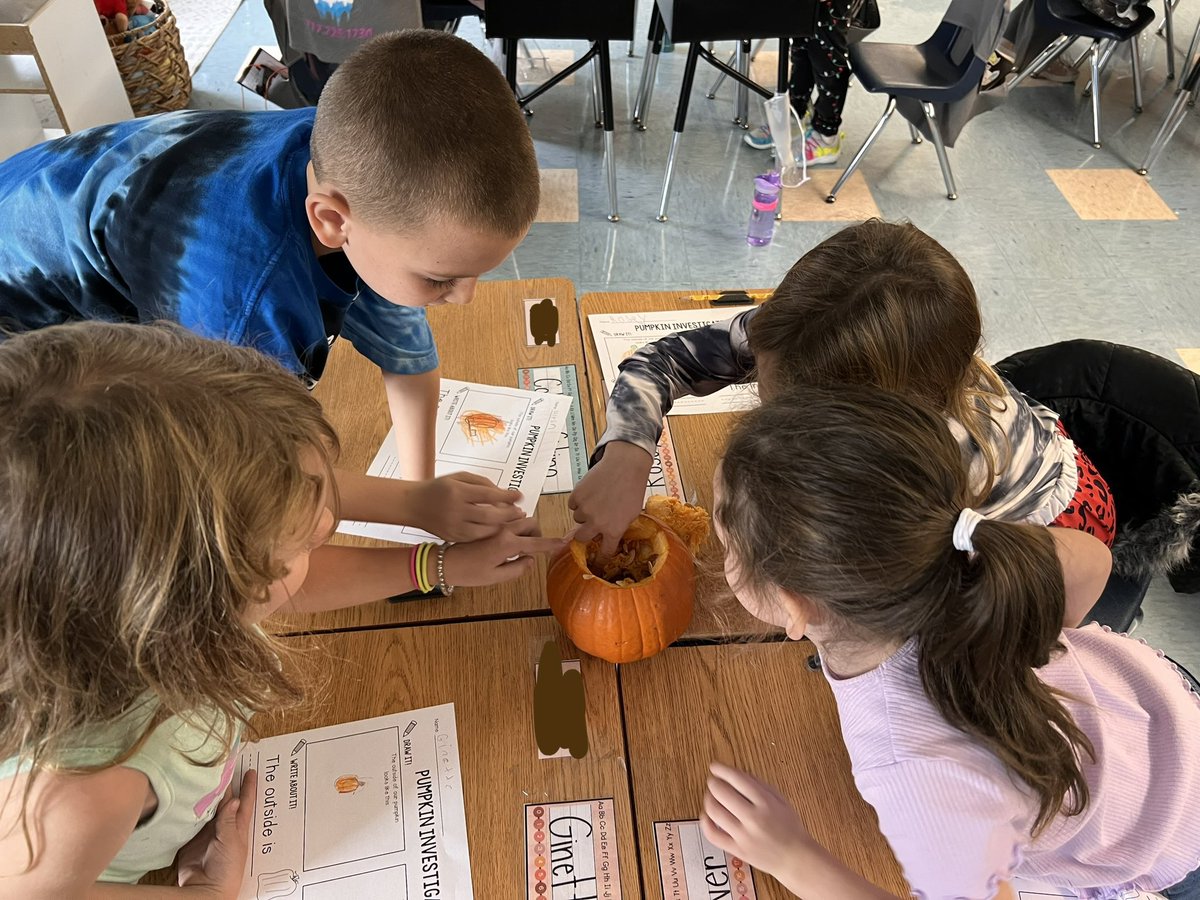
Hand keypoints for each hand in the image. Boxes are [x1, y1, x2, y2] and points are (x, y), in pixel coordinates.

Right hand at [177, 769, 255, 898]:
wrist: (205, 890)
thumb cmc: (227, 869)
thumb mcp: (231, 842)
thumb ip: (228, 821)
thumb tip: (234, 799)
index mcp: (237, 827)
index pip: (244, 802)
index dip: (247, 787)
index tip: (250, 771)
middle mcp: (222, 827)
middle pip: (223, 802)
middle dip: (224, 786)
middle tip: (222, 768)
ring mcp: (206, 833)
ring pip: (206, 809)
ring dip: (205, 796)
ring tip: (202, 778)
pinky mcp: (190, 840)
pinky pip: (189, 821)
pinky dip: (188, 811)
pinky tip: (185, 798)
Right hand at [409, 473, 524, 541]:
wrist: (414, 505)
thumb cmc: (440, 488)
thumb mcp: (459, 477)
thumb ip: (482, 484)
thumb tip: (505, 495)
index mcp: (458, 491)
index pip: (488, 494)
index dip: (507, 496)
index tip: (519, 496)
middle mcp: (456, 510)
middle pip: (490, 515)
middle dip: (509, 515)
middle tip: (520, 512)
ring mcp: (454, 526)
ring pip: (485, 530)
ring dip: (502, 527)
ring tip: (511, 521)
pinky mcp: (453, 537)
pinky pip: (477, 538)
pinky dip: (490, 535)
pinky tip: (497, 529)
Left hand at [441, 517, 567, 587]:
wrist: (444, 562)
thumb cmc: (469, 573)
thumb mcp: (495, 577)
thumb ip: (517, 569)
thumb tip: (530, 560)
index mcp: (507, 544)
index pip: (537, 542)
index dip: (551, 544)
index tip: (564, 543)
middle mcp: (503, 530)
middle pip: (531, 523)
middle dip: (536, 533)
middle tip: (531, 549)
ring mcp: (495, 524)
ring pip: (520, 518)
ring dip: (525, 529)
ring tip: (517, 545)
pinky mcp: (488, 523)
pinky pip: (508, 519)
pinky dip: (514, 525)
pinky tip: (506, 539)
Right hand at [569, 442, 652, 556]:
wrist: (625, 466)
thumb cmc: (633, 489)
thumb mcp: (632, 514)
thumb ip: (618, 527)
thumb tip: (609, 535)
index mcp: (613, 530)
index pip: (604, 552)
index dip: (601, 558)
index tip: (598, 560)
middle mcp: (597, 523)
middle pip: (581, 538)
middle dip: (584, 534)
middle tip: (589, 526)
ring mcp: (585, 509)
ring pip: (577, 518)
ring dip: (584, 513)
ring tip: (596, 500)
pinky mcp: (577, 495)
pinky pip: (573, 504)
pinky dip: (579, 500)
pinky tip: (590, 492)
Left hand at [701, 763, 814, 879]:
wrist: (795, 858)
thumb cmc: (789, 827)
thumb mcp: (781, 800)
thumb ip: (760, 785)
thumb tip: (736, 773)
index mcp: (766, 803)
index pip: (738, 779)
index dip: (722, 770)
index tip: (715, 766)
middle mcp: (753, 818)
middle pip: (722, 793)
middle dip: (713, 783)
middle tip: (712, 781)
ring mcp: (744, 836)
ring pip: (714, 812)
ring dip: (708, 799)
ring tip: (711, 796)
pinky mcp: (737, 850)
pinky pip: (713, 835)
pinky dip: (705, 822)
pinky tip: (707, 815)